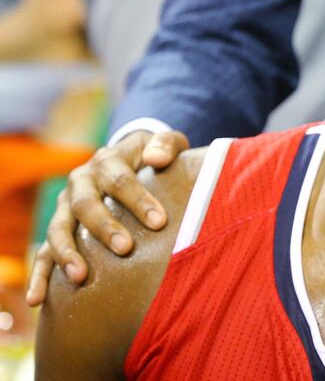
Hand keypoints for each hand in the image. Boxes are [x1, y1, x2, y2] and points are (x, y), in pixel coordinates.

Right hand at [26, 130, 188, 305]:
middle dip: (104, 227)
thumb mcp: (165, 144)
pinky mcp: (60, 227)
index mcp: (108, 161)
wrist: (131, 159)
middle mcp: (82, 182)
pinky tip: (39, 300)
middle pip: (86, 204)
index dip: (138, 200)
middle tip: (125, 248)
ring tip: (80, 277)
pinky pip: (43, 253)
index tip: (159, 222)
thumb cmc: (155, 157)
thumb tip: (157, 158)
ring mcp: (66, 206)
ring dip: (67, 253)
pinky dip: (40, 276)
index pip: (121, 180)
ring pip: (59, 229)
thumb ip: (165, 145)